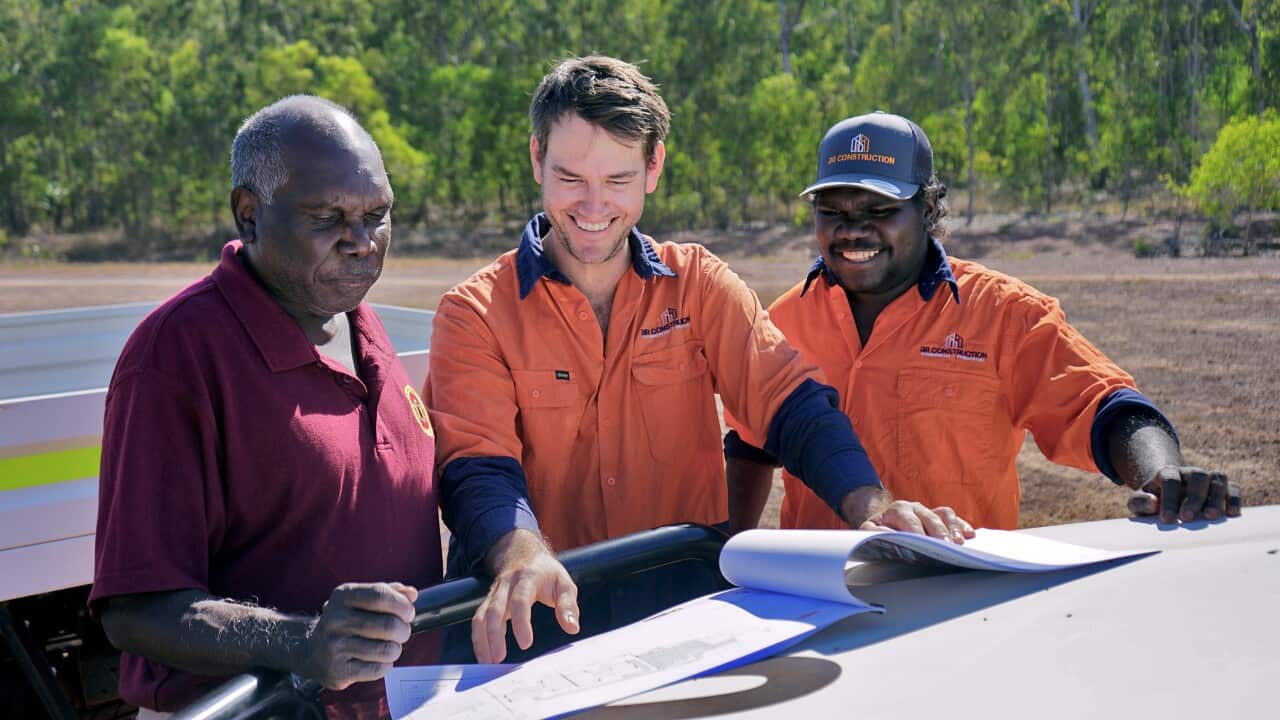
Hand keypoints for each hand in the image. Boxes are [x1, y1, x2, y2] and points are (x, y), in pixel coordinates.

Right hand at [298, 582, 416, 689]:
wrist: (311, 651)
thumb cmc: (346, 622)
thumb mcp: (362, 599)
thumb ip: (389, 592)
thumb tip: (412, 594)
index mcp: (343, 596)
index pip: (380, 595)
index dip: (402, 605)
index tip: (408, 612)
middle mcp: (335, 620)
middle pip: (388, 625)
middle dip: (403, 630)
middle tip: (401, 632)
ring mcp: (335, 647)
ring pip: (387, 649)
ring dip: (396, 649)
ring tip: (389, 646)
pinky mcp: (338, 671)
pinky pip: (378, 669)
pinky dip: (386, 665)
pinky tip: (378, 660)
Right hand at [474, 530, 578, 662]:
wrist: (522, 554)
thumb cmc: (546, 573)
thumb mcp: (563, 583)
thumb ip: (568, 605)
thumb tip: (572, 628)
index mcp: (527, 578)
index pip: (520, 600)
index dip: (521, 622)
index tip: (525, 644)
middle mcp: (506, 585)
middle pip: (495, 609)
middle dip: (495, 635)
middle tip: (499, 659)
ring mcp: (494, 593)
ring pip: (482, 616)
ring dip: (482, 640)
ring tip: (489, 662)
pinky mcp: (488, 602)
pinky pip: (478, 620)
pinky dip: (478, 639)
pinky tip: (484, 656)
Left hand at [841, 487, 974, 543]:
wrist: (881, 519)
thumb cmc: (877, 529)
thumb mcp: (868, 530)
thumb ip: (874, 533)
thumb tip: (887, 537)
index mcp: (897, 510)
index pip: (910, 521)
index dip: (919, 534)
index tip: (926, 545)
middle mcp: (914, 507)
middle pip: (931, 518)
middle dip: (940, 533)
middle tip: (948, 547)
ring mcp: (928, 510)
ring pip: (944, 515)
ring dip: (953, 529)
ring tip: (960, 543)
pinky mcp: (937, 516)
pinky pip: (952, 517)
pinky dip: (961, 525)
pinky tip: (970, 535)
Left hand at [1128, 465, 1241, 522]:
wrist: (1169, 496)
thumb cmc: (1153, 503)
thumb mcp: (1139, 503)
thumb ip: (1139, 502)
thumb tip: (1152, 503)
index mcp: (1167, 473)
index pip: (1169, 480)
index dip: (1168, 499)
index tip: (1167, 519)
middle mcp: (1190, 472)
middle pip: (1197, 476)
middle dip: (1193, 498)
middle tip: (1187, 518)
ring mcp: (1208, 478)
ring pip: (1218, 479)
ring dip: (1216, 498)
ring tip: (1210, 516)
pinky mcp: (1224, 487)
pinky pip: (1233, 488)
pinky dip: (1234, 499)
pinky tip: (1231, 514)